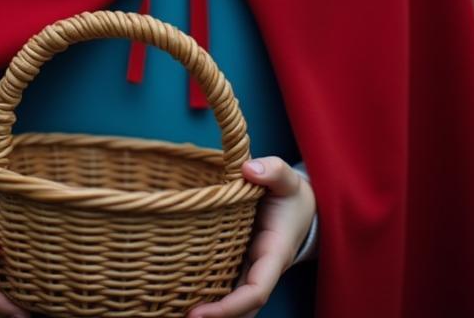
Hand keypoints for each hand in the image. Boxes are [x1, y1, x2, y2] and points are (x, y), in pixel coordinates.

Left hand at [186, 156, 315, 317]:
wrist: (301, 206)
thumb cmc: (290, 195)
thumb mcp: (286, 178)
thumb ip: (273, 170)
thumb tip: (248, 169)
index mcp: (273, 254)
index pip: (255, 291)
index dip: (229, 308)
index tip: (199, 314)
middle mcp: (261, 269)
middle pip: (242, 308)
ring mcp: (250, 269)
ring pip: (232, 300)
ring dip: (211, 310)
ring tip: (172, 310)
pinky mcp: (239, 263)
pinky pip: (225, 285)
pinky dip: (208, 293)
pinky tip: (181, 291)